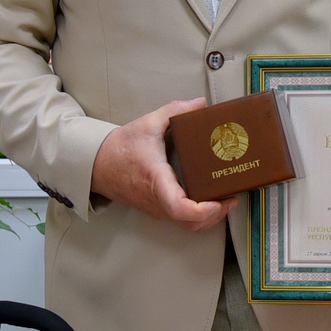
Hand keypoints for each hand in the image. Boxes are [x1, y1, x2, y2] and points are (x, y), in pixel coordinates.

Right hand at [91, 97, 235, 231]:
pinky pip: (181, 222)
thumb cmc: (121, 147)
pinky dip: (199, 217)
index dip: (201, 210)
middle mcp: (158, 201)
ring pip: (187, 226)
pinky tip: (209, 201)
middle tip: (232, 196)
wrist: (98, 164)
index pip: (178, 206)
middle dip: (216, 214)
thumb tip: (200, 104)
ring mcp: (157, 209)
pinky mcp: (158, 210)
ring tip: (225, 200)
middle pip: (190, 223)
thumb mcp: (148, 123)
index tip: (218, 201)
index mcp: (156, 179)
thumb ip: (175, 111)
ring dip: (209, 219)